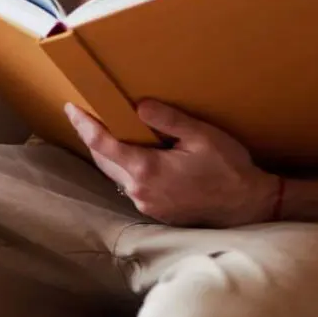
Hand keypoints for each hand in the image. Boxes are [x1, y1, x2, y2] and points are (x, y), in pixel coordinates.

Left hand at [64, 100, 280, 227]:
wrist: (247, 206)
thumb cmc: (228, 169)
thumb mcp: (201, 136)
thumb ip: (168, 120)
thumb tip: (139, 106)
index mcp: (147, 169)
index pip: (103, 144)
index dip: (84, 125)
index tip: (70, 108)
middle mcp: (140, 190)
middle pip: (103, 160)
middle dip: (91, 136)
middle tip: (83, 114)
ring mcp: (146, 204)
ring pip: (116, 173)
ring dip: (108, 153)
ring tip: (105, 130)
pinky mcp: (155, 211)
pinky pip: (130, 184)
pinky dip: (124, 166)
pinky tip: (131, 154)